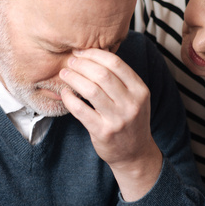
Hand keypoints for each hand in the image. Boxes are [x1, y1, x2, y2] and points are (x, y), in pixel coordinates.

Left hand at [59, 48, 161, 200]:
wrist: (135, 154)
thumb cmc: (131, 121)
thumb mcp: (136, 98)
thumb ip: (121, 79)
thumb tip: (94, 54)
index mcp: (140, 90)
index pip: (116, 63)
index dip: (95, 54)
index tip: (81, 52)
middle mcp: (131, 104)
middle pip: (102, 74)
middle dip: (82, 64)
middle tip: (70, 61)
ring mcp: (117, 119)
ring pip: (91, 89)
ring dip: (74, 78)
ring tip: (65, 74)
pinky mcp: (103, 131)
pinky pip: (81, 110)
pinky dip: (69, 98)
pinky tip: (65, 93)